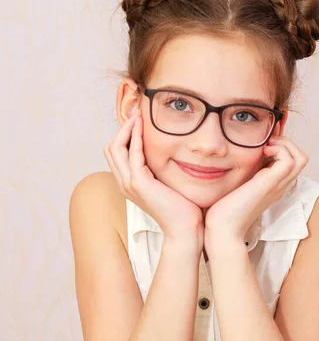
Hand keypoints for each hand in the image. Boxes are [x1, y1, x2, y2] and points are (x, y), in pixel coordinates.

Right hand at [104, 108, 203, 243]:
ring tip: (139, 115)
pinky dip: (135, 138)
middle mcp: (124, 184)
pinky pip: (132, 154)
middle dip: (122, 128)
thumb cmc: (182, 207)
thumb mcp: (167, 183)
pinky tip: (144, 127)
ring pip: (116, 148)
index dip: (124, 134)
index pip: (116, 153)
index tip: (138, 119)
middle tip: (137, 113)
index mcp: (129, 184)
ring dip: (127, 129)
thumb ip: (162, 169)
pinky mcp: (139, 183)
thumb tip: (171, 151)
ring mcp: (129, 184)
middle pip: (111, 148)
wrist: (185, 228)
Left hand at [204, 136, 307, 243]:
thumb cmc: (224, 209)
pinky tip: (261, 153)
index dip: (281, 147)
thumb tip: (240, 155)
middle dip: (285, 143)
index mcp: (273, 186)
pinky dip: (278, 150)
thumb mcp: (238, 184)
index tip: (263, 145)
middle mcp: (280, 185)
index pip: (292, 162)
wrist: (223, 228)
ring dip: (284, 145)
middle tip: (266, 143)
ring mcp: (277, 185)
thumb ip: (244, 172)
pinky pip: (288, 160)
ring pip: (300, 158)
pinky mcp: (270, 184)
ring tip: (266, 147)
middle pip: (301, 158)